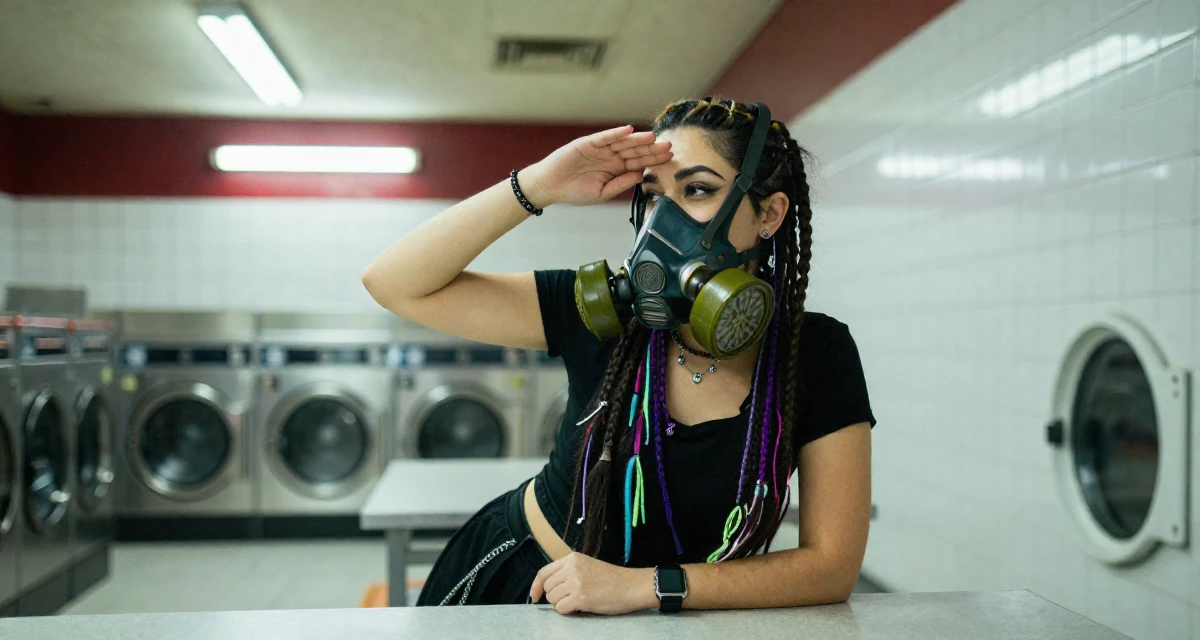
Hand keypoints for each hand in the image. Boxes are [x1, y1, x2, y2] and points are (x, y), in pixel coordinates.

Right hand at [520, 126, 672, 207]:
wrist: (550, 186)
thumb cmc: (574, 192)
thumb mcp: (601, 193)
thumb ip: (620, 184)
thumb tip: (640, 175)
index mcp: (616, 170)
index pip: (639, 163)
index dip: (653, 160)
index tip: (669, 158)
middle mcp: (611, 157)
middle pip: (635, 151)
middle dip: (651, 149)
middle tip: (668, 145)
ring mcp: (600, 149)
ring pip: (623, 143)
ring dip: (637, 139)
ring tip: (652, 137)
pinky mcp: (588, 143)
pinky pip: (604, 137)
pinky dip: (615, 133)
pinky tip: (628, 130)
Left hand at [529, 552, 655, 614]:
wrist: (632, 586)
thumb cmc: (613, 579)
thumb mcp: (588, 566)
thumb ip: (569, 571)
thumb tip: (549, 587)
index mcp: (572, 559)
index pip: (544, 572)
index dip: (536, 586)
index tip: (534, 596)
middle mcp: (572, 568)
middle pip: (547, 587)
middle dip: (555, 597)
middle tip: (570, 599)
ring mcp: (576, 582)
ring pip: (552, 598)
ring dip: (562, 604)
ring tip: (579, 602)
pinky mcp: (581, 597)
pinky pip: (561, 609)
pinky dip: (568, 611)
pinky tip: (581, 607)